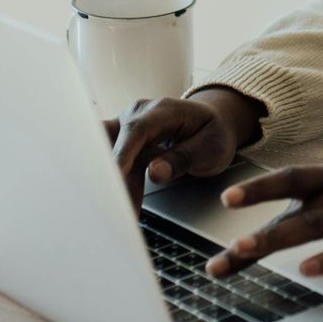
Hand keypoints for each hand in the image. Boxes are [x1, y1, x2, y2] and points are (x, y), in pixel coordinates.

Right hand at [105, 88, 261, 210]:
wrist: (212, 124)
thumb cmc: (212, 132)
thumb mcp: (209, 148)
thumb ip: (182, 159)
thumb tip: (155, 173)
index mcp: (162, 110)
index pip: (137, 130)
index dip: (123, 154)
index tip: (115, 178)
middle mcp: (139, 114)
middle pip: (114, 142)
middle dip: (113, 174)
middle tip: (118, 206)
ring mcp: (128, 126)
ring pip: (109, 155)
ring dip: (117, 183)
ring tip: (129, 210)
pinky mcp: (124, 140)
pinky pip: (115, 163)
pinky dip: (120, 183)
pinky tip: (129, 202)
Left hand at [206, 161, 322, 278]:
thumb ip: (317, 202)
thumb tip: (270, 225)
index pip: (291, 178)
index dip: (259, 187)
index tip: (227, 198)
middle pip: (298, 209)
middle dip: (260, 230)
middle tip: (228, 248)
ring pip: (318, 226)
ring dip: (279, 239)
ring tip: (246, 252)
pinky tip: (308, 269)